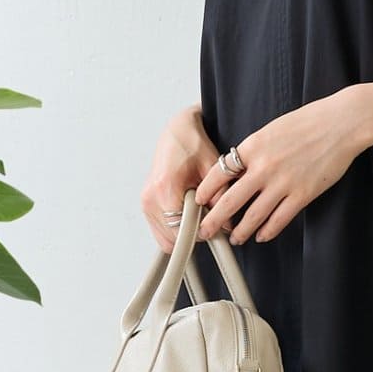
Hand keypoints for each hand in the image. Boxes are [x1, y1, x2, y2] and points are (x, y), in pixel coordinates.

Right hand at [140, 106, 220, 252]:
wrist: (177, 132)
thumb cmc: (193, 145)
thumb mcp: (213, 169)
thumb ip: (221, 197)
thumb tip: (227, 224)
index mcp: (165, 188)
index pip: (179, 230)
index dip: (199, 234)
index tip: (212, 229)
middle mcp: (150, 197)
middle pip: (171, 239)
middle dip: (192, 235)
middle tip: (207, 219)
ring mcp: (146, 202)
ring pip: (164, 239)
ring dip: (183, 233)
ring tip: (196, 213)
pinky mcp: (146, 205)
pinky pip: (160, 231)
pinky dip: (175, 229)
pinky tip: (187, 213)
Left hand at [193, 87, 370, 244]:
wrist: (341, 123)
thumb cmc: (308, 122)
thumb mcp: (271, 130)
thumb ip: (253, 150)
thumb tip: (237, 168)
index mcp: (252, 147)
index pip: (218, 173)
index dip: (206, 191)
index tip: (199, 202)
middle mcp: (263, 167)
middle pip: (230, 200)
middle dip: (214, 220)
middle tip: (204, 232)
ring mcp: (283, 183)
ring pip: (253, 216)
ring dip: (241, 231)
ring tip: (236, 239)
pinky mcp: (302, 194)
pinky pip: (279, 219)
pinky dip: (267, 231)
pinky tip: (262, 236)